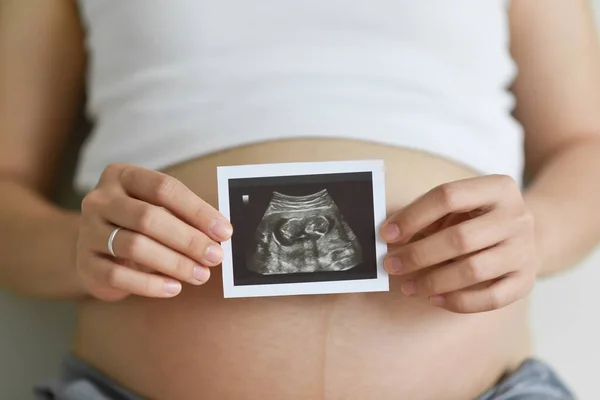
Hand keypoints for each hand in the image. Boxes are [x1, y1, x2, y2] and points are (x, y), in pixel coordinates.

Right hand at [77, 163, 232, 300]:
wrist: (96, 249)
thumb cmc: (138, 225)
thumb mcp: (159, 210)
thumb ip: (185, 216)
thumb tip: (221, 233)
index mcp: (122, 176)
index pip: (164, 188)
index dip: (197, 210)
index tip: (224, 231)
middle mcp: (100, 199)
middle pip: (148, 217)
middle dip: (188, 239)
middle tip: (215, 256)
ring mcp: (88, 231)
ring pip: (135, 246)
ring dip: (174, 263)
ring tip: (201, 274)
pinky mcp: (85, 263)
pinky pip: (119, 276)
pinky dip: (150, 285)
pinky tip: (174, 288)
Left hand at [379, 175, 537, 312]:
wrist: (528, 235)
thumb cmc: (478, 218)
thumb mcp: (458, 206)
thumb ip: (426, 214)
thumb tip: (388, 234)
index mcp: (498, 188)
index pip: (448, 196)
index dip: (413, 216)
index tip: (387, 234)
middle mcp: (517, 217)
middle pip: (460, 238)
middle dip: (418, 254)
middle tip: (391, 264)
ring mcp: (525, 250)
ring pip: (473, 270)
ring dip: (433, 281)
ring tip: (407, 286)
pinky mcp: (526, 280)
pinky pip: (490, 298)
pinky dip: (458, 302)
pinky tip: (434, 299)